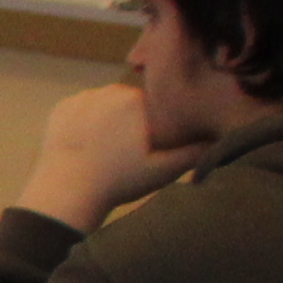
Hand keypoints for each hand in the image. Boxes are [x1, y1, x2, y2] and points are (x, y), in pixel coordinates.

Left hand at [15, 74, 207, 233]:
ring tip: (109, 148)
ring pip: (107, 105)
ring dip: (110, 120)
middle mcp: (108, 90)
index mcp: (135, 99)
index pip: (156, 103)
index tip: (151, 145)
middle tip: (129, 150)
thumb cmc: (120, 181)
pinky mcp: (61, 108)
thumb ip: (196, 151)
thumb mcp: (165, 169)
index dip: (157, 124)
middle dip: (134, 120)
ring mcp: (81, 97)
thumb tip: (221, 136)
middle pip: (131, 101)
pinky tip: (89, 144)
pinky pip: (83, 109)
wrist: (66, 192)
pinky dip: (87, 122)